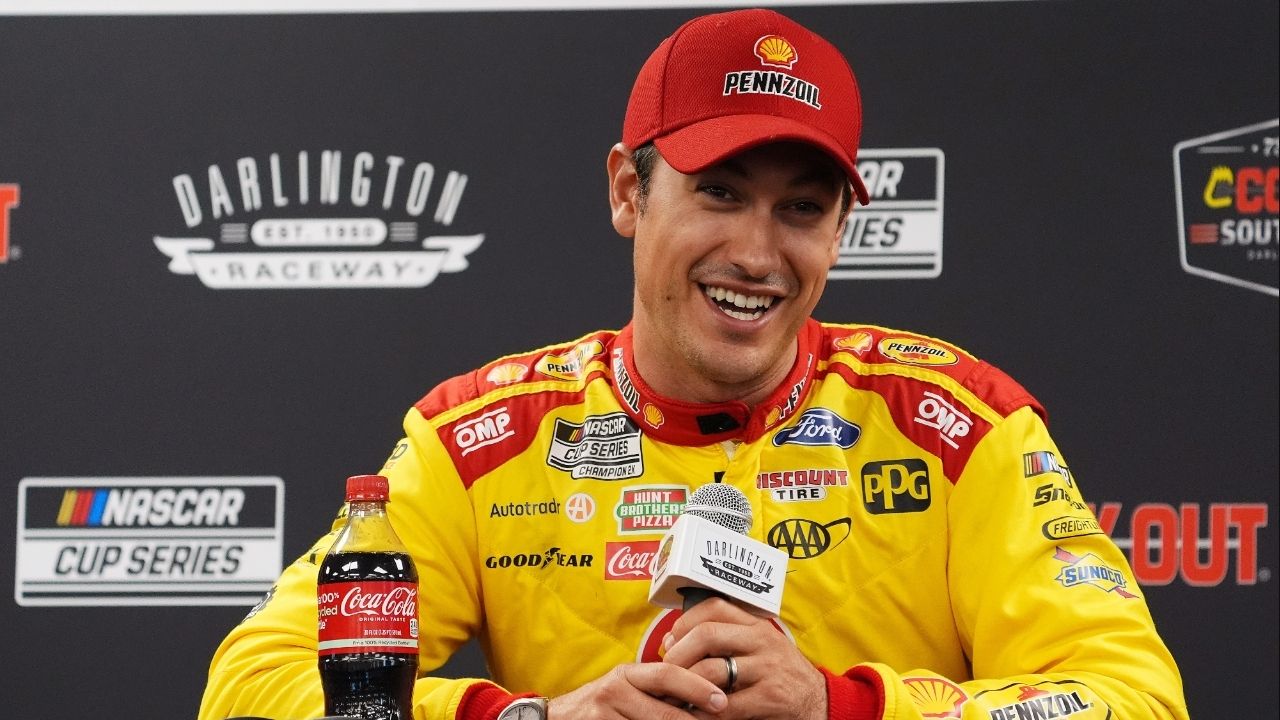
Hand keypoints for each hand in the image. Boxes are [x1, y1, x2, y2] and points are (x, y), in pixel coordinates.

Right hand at [547, 661, 727, 719]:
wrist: (556, 719)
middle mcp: (614, 690)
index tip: (722, 700)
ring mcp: (604, 715)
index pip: (667, 674)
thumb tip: (701, 696)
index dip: (697, 686)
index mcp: (626, 674)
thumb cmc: (600, 705)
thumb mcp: (624, 689)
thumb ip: (654, 689)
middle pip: (663, 710)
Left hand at [660, 598, 826, 719]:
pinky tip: (696, 713)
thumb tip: (672, 640)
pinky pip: (726, 705)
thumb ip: (723, 639)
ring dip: (686, 684)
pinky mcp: (770, 697)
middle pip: (707, 634)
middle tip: (667, 670)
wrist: (818, 702)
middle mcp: (762, 641)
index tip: (671, 641)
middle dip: (679, 654)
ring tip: (676, 694)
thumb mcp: (757, 646)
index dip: (684, 622)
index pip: (714, 607)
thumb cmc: (778, 674)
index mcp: (756, 625)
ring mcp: (768, 669)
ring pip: (712, 669)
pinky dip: (704, 711)